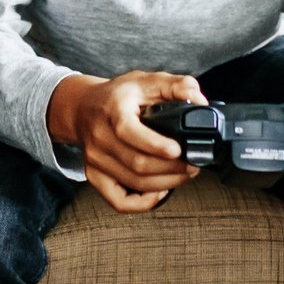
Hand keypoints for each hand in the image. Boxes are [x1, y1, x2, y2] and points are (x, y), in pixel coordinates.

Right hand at [46, 70, 208, 213]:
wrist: (83, 107)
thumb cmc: (118, 95)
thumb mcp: (147, 80)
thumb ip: (178, 85)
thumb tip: (200, 101)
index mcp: (112, 110)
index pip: (129, 132)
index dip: (155, 145)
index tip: (179, 149)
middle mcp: (99, 137)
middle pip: (137, 164)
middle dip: (172, 168)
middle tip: (193, 164)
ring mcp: (95, 159)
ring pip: (134, 183)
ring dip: (166, 184)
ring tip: (184, 174)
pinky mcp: (94, 176)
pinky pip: (119, 201)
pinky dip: (143, 203)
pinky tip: (159, 190)